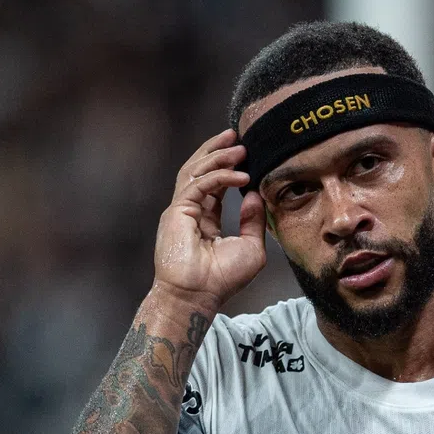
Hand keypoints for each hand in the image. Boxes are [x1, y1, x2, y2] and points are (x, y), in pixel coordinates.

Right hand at [153, 129, 265, 308]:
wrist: (197, 296)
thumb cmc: (222, 280)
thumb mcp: (251, 248)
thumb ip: (254, 221)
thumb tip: (255, 194)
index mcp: (205, 218)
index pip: (215, 184)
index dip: (228, 166)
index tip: (246, 152)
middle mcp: (191, 210)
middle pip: (200, 170)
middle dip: (217, 151)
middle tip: (237, 136)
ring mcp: (181, 210)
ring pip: (195, 172)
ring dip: (217, 157)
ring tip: (239, 147)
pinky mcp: (177, 212)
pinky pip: (198, 185)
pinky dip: (219, 177)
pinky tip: (240, 176)